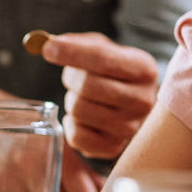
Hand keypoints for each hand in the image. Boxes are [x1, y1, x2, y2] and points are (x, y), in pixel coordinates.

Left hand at [43, 33, 156, 158]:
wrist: (130, 101)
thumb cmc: (112, 71)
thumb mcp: (102, 48)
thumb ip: (75, 43)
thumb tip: (46, 45)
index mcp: (144, 69)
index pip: (102, 59)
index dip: (71, 52)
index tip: (48, 48)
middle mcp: (142, 100)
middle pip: (88, 86)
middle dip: (70, 77)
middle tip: (73, 76)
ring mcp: (130, 127)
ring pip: (79, 110)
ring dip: (71, 101)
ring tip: (83, 97)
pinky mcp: (114, 147)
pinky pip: (77, 136)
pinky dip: (71, 124)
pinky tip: (82, 118)